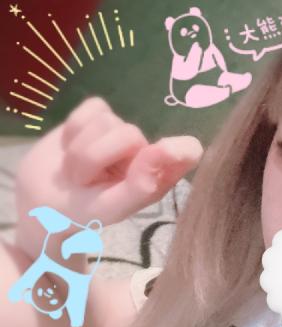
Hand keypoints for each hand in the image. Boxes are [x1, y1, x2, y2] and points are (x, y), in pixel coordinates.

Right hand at [14, 96, 202, 258]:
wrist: (43, 202)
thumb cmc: (83, 212)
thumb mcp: (112, 207)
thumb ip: (142, 184)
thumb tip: (167, 149)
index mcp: (158, 177)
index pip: (188, 152)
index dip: (178, 148)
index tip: (161, 151)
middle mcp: (145, 152)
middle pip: (128, 134)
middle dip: (95, 159)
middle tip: (84, 183)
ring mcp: (120, 131)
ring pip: (104, 121)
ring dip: (80, 150)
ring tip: (76, 172)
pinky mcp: (98, 115)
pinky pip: (90, 109)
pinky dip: (72, 129)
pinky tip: (70, 148)